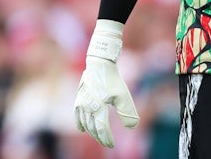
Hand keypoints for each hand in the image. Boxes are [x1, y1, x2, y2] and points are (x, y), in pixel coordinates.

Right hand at [74, 20, 138, 147]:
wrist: (100, 64)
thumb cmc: (113, 79)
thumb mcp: (123, 95)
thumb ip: (127, 112)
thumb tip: (133, 127)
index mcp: (98, 108)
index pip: (102, 129)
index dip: (107, 139)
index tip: (112, 145)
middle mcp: (87, 108)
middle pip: (93, 128)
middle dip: (100, 137)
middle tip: (106, 143)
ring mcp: (81, 103)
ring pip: (85, 123)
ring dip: (91, 132)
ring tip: (98, 137)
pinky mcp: (79, 98)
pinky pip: (77, 115)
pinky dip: (80, 123)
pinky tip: (82, 129)